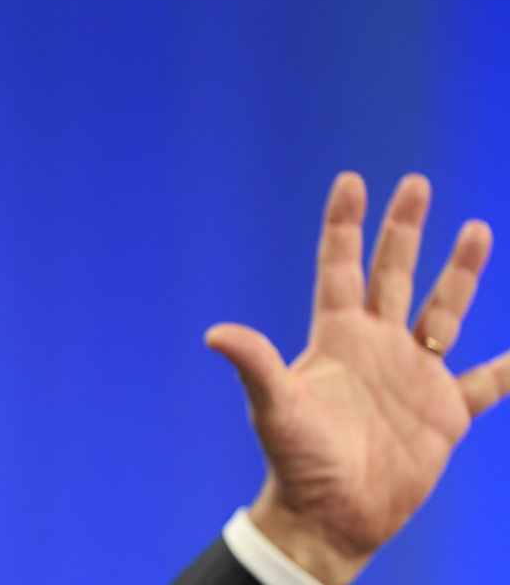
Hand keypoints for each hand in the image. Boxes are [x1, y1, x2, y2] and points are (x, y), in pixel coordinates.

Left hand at [206, 172, 509, 583]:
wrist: (332, 516)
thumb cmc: (296, 462)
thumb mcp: (275, 410)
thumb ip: (256, 367)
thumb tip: (215, 333)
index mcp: (336, 337)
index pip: (340, 268)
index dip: (345, 226)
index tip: (351, 181)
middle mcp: (376, 346)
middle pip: (392, 274)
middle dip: (404, 229)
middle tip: (414, 183)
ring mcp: (414, 374)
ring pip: (443, 310)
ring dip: (461, 273)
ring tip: (478, 228)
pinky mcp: (446, 412)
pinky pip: (488, 382)